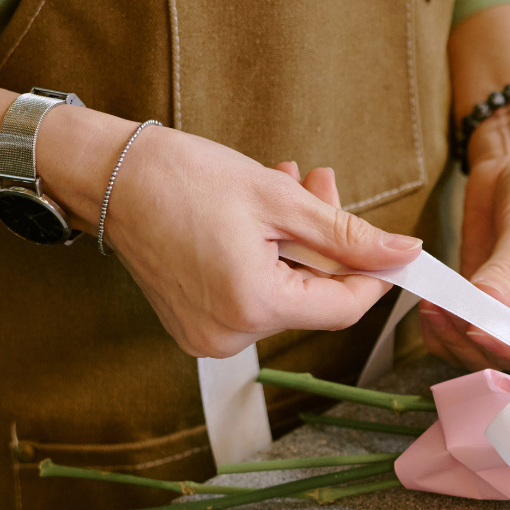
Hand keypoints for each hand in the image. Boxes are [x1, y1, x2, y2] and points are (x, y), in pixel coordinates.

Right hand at [62, 119, 424, 358]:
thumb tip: (405, 254)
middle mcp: (229, 336)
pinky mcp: (195, 325)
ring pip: (284, 293)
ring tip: (287, 184)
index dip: (374, 275)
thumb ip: (348, 235)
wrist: (105, 174)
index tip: (392, 246)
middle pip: (312, 297)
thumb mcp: (279, 199)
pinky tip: (260, 215)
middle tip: (322, 183)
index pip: (343, 307)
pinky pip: (252, 296)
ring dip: (297, 242)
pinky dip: (266, 258)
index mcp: (253, 306)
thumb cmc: (183, 178)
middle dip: (327, 242)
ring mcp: (208, 335)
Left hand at [421, 91, 509, 373]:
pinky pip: (463, 332)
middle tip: (445, 315)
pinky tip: (430, 308)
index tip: (478, 332)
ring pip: (483, 352)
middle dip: (475, 342)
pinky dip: (443, 328)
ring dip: (453, 337)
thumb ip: (504, 282)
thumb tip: (477, 322)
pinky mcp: (491, 307)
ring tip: (432, 308)